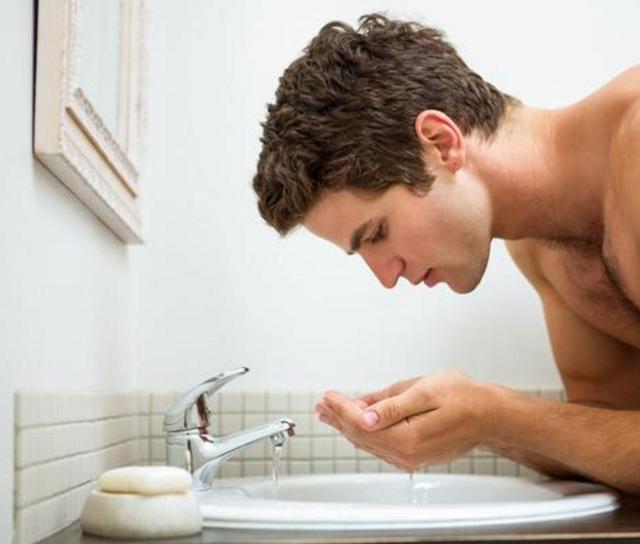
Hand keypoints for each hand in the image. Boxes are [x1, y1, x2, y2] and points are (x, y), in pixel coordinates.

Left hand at [315, 370, 496, 470]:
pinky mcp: (414, 455)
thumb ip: (392, 406)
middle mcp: (406, 454)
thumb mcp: (425, 392)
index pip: (361, 424)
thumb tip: (364, 416)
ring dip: (347, 426)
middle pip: (361, 436)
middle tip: (322, 404)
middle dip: (338, 418)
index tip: (328, 396)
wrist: (490, 415)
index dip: (341, 408)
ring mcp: (410, 458)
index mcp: (407, 438)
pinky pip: (380, 445)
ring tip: (330, 413)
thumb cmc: (463, 398)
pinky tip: (356, 424)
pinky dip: (363, 433)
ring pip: (368, 442)